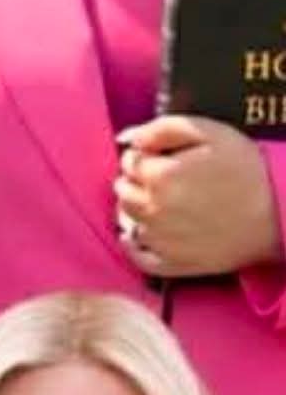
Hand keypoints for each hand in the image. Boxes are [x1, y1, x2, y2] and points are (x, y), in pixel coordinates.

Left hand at [115, 114, 282, 278]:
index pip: (129, 162)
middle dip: (135, 180)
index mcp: (160, 177)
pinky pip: (139, 259)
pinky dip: (133, 246)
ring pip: (127, 220)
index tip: (160, 156)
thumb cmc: (246, 167)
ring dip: (135, 208)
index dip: (143, 155)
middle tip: (160, 177)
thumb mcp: (207, 131)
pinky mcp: (178, 265)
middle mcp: (155, 211)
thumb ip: (161, 129)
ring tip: (158, 200)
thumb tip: (127, 139)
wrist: (280, 211)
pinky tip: (137, 234)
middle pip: (123, 191)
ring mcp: (164, 241)